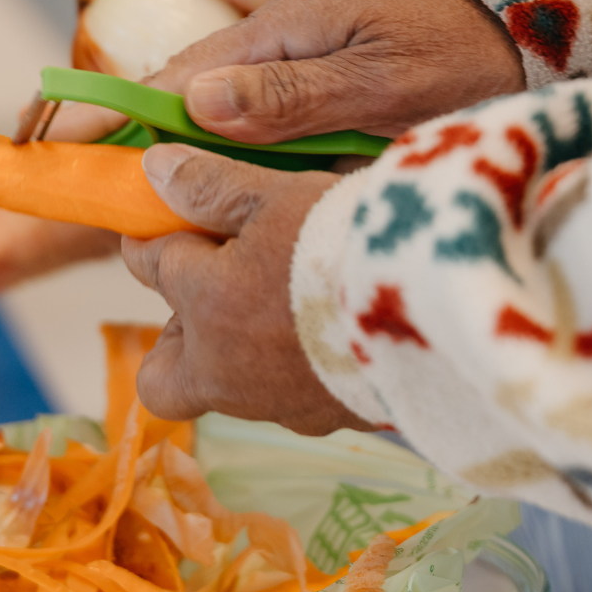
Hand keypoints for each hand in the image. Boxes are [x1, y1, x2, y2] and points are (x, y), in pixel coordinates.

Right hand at [0, 0, 480, 314]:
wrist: (512, 42)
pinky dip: (171, 182)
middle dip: (74, 162)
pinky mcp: (292, 119)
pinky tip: (137, 221)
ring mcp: (274, 90)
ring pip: (177, 141)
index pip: (161, 90)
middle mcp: (258, 62)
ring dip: (111, 184)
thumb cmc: (455, 55)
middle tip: (0, 217)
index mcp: (271, 40)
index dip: (93, 126)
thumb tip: (196, 105)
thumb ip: (290, 91)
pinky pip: (218, 152)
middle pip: (147, 119)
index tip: (30, 158)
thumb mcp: (380, 73)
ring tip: (37, 231)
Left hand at [122, 144, 370, 435]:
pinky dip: (297, 368)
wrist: (440, 308)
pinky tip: (333, 330)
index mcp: (204, 304)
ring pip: (229, 387)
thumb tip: (154, 170)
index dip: (156, 240)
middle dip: (174, 338)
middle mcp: (226, 369)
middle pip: (163, 376)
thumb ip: (213, 187)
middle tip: (211, 293)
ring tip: (284, 302)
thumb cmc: (353, 241)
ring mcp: (278, 406)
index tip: (167, 226)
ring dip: (239, 350)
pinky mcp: (331, 421)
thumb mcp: (280, 196)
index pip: (151, 266)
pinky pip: (291, 399)